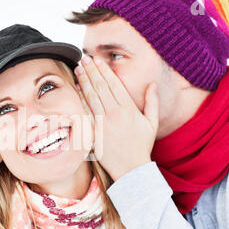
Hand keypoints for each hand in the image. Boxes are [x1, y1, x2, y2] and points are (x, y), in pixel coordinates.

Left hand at [75, 56, 158, 180]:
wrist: (132, 169)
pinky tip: (76, 89)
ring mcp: (103, 123)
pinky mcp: (94, 133)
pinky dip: (80, 100)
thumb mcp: (151, 123)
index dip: (104, 71)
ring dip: (84, 81)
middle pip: (100, 87)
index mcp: (129, 109)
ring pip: (91, 97)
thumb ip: (152, 102)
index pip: (114, 84)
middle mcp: (115, 113)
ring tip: (78, 68)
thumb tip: (152, 84)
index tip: (97, 61)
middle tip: (84, 58)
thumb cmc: (142, 146)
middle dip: (91, 71)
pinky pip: (85, 113)